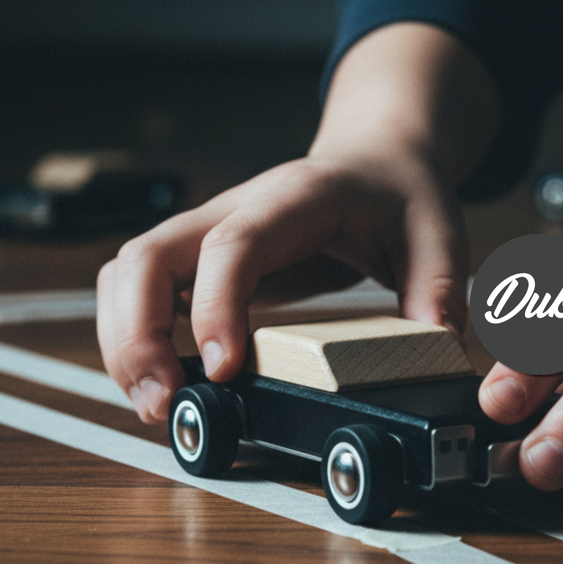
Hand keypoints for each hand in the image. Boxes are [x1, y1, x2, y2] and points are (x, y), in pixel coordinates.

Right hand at [97, 149, 469, 421]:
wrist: (373, 159)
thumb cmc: (397, 193)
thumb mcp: (438, 234)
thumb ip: (439, 293)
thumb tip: (434, 357)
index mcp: (292, 199)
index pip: (232, 246)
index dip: (216, 308)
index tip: (224, 370)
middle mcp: (234, 210)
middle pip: (146, 258)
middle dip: (137, 336)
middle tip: (163, 404)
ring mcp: (208, 232)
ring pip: (127, 274)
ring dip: (124, 340)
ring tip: (156, 403)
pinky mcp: (201, 260)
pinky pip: (140, 291)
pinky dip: (133, 337)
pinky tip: (162, 380)